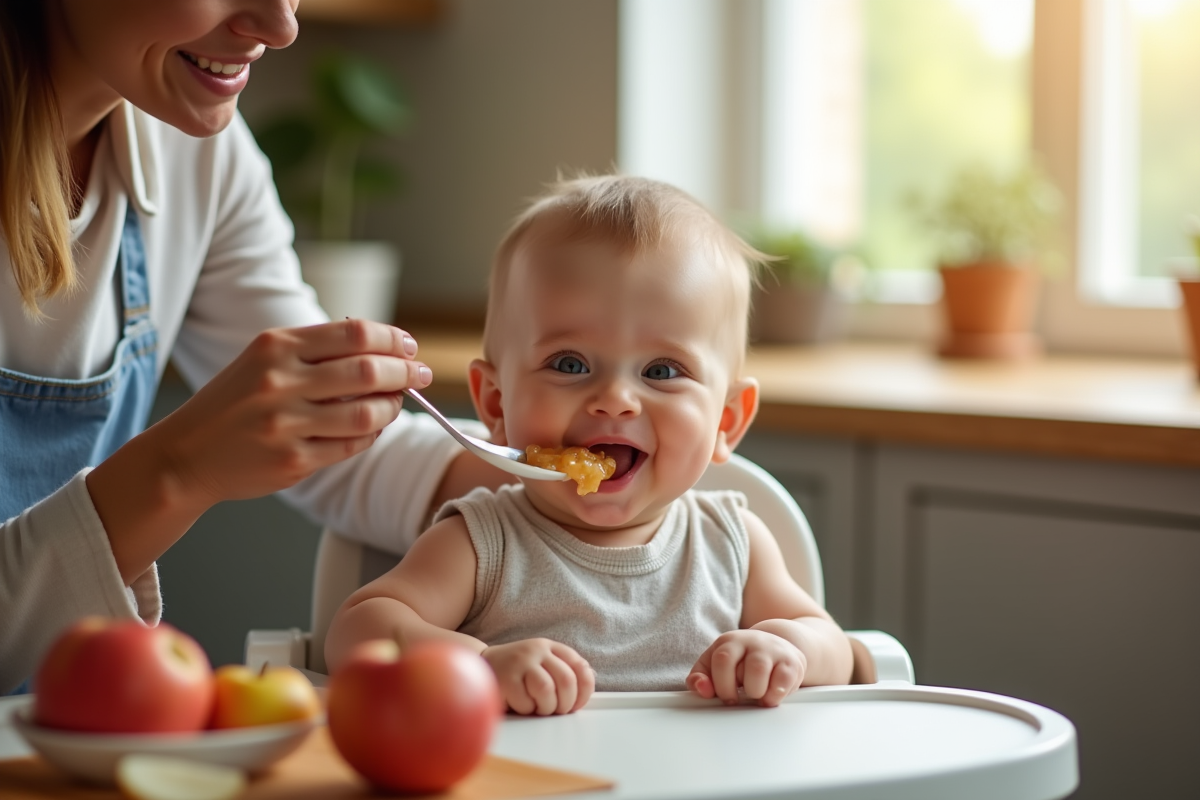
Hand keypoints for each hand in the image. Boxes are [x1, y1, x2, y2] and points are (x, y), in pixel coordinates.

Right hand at [149, 319, 430, 505]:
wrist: (184, 455)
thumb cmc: (234, 403)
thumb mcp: (263, 360)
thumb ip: (316, 351)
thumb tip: (384, 351)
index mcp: (275, 347)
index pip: (354, 333)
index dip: (392, 339)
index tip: (409, 346)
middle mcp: (280, 382)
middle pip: (367, 370)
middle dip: (405, 371)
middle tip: (420, 375)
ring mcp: (286, 424)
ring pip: (366, 413)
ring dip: (392, 407)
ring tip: (396, 403)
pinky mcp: (292, 461)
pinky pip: (351, 446)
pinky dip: (371, 435)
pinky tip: (372, 428)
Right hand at [481, 639, 593, 714]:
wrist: (480, 666)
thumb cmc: (517, 672)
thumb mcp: (542, 665)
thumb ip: (564, 671)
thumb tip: (587, 686)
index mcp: (550, 647)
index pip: (580, 667)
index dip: (584, 690)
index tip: (577, 704)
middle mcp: (536, 650)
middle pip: (566, 680)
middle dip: (566, 703)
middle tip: (557, 711)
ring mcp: (520, 662)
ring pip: (547, 690)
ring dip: (546, 707)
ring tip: (537, 707)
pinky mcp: (506, 678)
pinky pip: (525, 702)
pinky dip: (526, 709)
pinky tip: (519, 704)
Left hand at [686, 629, 805, 706]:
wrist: (776, 646)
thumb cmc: (741, 661)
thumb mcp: (715, 666)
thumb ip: (699, 678)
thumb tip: (701, 688)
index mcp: (729, 642)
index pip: (722, 660)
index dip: (722, 685)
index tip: (726, 697)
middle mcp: (752, 641)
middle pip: (742, 670)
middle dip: (740, 691)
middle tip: (742, 695)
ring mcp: (773, 649)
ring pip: (760, 673)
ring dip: (756, 693)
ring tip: (756, 694)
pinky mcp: (792, 661)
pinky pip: (783, 682)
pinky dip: (775, 696)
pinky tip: (771, 694)